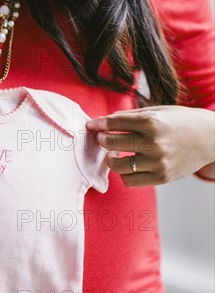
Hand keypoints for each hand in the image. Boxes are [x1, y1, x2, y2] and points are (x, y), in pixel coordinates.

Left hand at [86, 105, 214, 186]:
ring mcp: (158, 162)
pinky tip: (128, 164)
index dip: (98, 124)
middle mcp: (154, 143)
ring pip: (118, 166)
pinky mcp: (161, 177)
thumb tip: (102, 121)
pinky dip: (124, 173)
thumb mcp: (157, 111)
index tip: (90, 126)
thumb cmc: (180, 122)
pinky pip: (130, 180)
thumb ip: (130, 117)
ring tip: (114, 153)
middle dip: (102, 140)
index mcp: (152, 122)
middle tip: (102, 139)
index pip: (115, 123)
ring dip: (111, 160)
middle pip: (112, 143)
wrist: (211, 138)